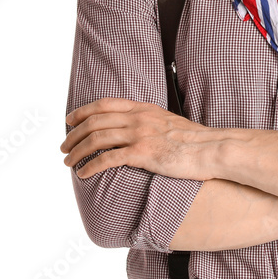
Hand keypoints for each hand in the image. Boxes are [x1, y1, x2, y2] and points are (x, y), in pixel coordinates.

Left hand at [60, 98, 209, 180]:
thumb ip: (152, 123)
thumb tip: (140, 131)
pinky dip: (91, 166)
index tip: (70, 120)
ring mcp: (141, 134)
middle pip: (95, 121)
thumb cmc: (196, 141)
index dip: (83, 111)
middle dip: (74, 134)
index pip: (105, 104)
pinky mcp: (143, 153)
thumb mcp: (170, 122)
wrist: (213, 148)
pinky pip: (108, 158)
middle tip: (64, 146)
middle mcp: (139, 118)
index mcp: (145, 108)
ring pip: (97, 139)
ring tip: (68, 162)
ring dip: (77, 151)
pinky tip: (83, 174)